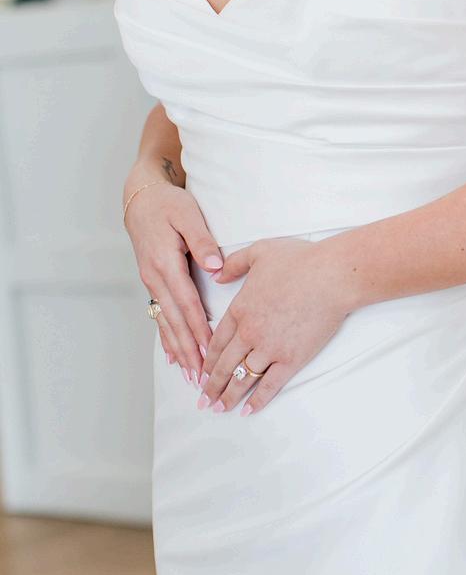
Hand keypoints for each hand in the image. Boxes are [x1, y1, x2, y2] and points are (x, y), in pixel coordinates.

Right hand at [125, 182, 222, 381]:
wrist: (141, 198)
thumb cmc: (167, 204)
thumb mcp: (187, 214)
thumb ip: (202, 241)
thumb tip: (215, 266)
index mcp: (166, 263)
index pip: (187, 304)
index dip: (199, 330)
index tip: (211, 351)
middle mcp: (155, 278)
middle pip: (174, 321)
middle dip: (189, 351)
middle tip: (201, 377)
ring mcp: (151, 282)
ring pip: (166, 323)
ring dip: (179, 350)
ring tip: (190, 375)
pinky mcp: (152, 282)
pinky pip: (160, 315)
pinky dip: (167, 338)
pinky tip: (173, 356)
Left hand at [201, 237, 350, 414]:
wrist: (331, 276)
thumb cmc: (300, 261)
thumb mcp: (260, 252)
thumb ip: (235, 264)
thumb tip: (218, 274)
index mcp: (240, 309)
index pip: (216, 341)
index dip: (207, 360)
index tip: (201, 372)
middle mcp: (249, 333)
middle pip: (224, 365)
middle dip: (212, 385)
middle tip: (204, 399)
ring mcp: (269, 348)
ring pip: (242, 379)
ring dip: (229, 396)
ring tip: (220, 408)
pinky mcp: (291, 359)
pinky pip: (270, 385)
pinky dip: (258, 400)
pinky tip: (249, 410)